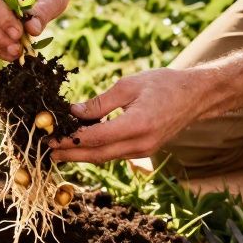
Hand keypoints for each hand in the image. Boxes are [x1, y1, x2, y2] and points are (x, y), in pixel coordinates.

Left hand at [49, 67, 210, 164]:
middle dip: (70, 155)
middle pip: (98, 155)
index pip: (96, 138)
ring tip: (59, 151)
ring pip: (106, 157)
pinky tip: (82, 146)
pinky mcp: (145, 150)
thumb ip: (100, 102)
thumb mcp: (128, 85)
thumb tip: (73, 113)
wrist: (195, 95)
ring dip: (81, 156)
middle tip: (47, 152)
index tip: (50, 137)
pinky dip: (97, 152)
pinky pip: (115, 154)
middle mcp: (141, 143)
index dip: (70, 140)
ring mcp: (144, 150)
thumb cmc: (163, 84)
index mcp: (137, 125)